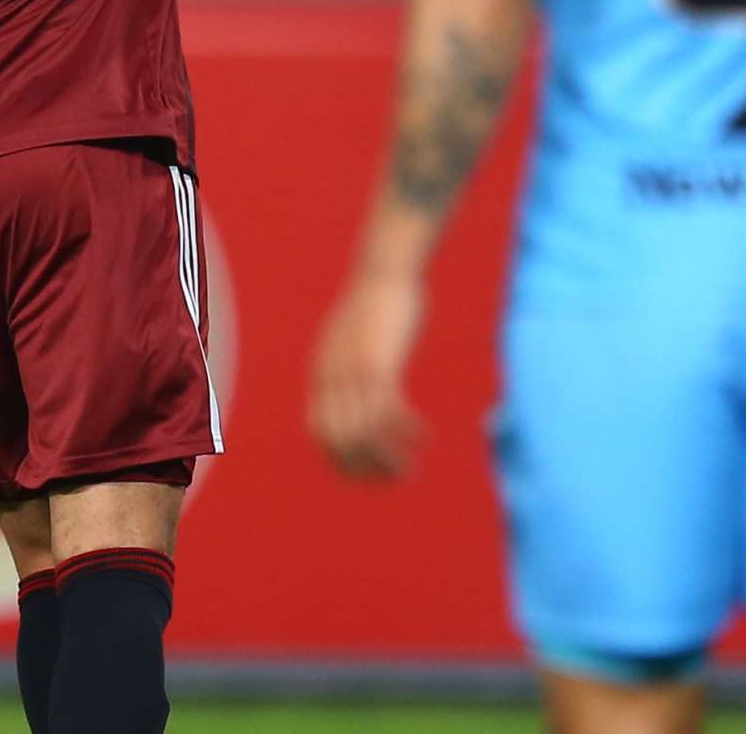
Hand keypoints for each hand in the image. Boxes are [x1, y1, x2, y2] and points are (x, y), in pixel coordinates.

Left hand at [309, 265, 424, 477]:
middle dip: (367, 470)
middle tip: (397, 476)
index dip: (344, 462)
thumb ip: (354, 364)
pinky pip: (389, 414)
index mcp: (322, 375)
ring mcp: (354, 373)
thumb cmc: (377, 301)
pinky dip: (405, 432)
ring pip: (365, 436)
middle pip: (340, 445)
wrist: (385, 268)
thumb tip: (365, 385)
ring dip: (389, 459)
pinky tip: (424, 434)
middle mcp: (331, 379)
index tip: (371, 473)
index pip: (321, 437)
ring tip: (412, 466)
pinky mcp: (380, 365)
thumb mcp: (355, 338)